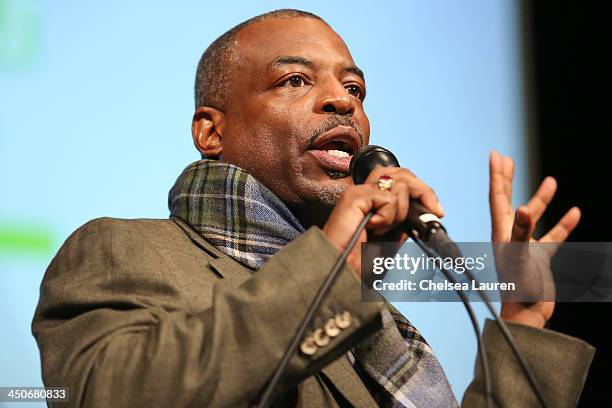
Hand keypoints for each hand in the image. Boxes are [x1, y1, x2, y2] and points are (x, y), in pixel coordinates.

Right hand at [323, 167, 443, 275]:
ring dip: (401, 209)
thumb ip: (402, 222)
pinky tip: (374, 227)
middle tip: (434, 211)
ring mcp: (360, 192)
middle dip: (423, 190)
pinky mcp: (355, 196)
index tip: (437, 211)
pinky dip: (388, 216)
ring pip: (398, 182)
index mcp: (373, 202)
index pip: (401, 179)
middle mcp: (366, 193)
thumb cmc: (358, 262)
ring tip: (386, 227)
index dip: (422, 190)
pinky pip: (387, 197)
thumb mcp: (391, 241)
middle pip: (402, 173)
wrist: (342, 273)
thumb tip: (423, 210)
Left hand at [489, 151, 580, 327]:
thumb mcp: (519, 256)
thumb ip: (521, 232)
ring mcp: (526, 245)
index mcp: (502, 231)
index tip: (497, 155)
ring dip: (540, 199)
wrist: (526, 314)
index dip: (498, 175)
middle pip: (508, 200)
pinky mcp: (540, 257)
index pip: (498, 197)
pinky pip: (554, 236)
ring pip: (534, 216)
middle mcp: (511, 235)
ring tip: (551, 181)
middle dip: (507, 179)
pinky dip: (563, 224)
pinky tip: (575, 213)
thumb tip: (524, 208)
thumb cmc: (518, 287)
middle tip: (507, 159)